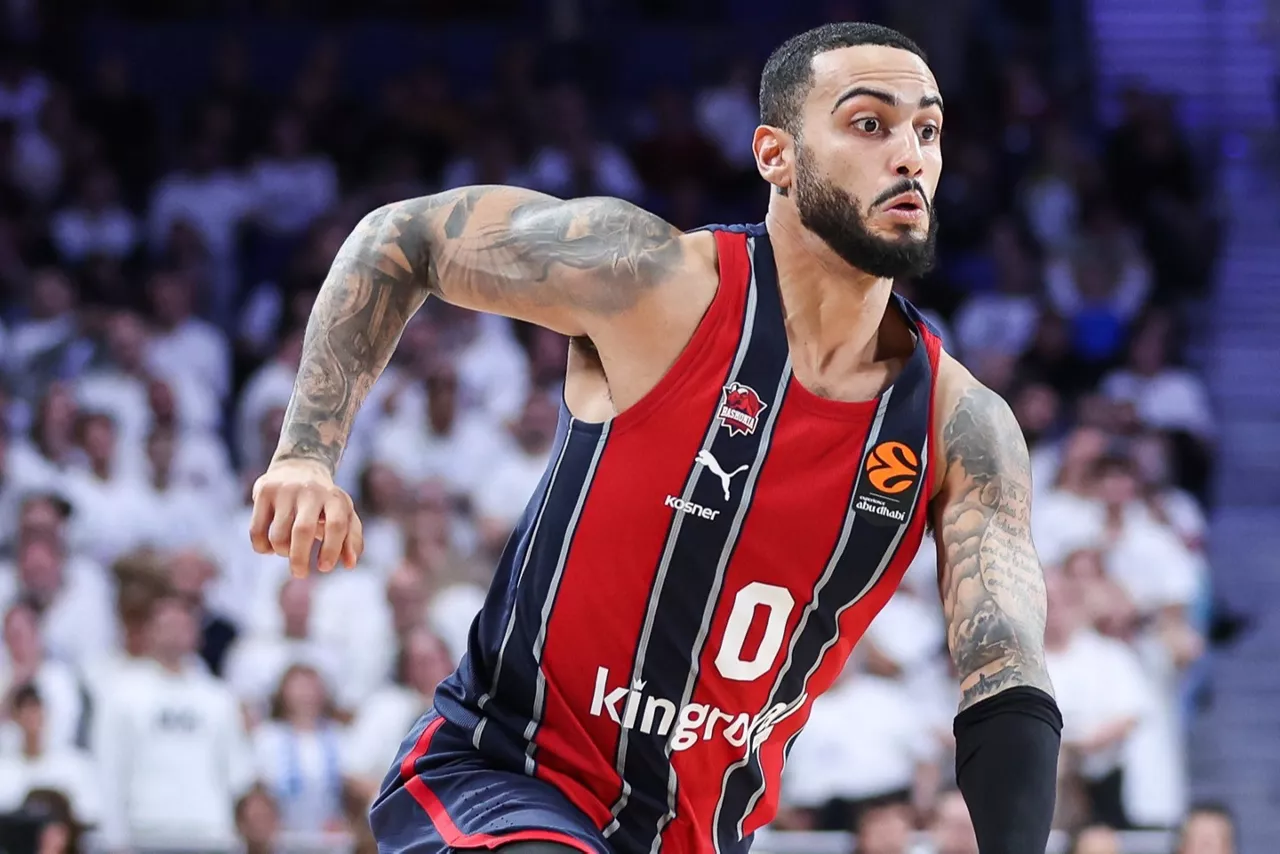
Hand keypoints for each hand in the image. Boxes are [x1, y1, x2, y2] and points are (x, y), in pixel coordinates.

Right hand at [249, 459, 363, 576]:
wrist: (299, 467)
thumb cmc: (325, 502)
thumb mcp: (344, 515)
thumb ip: (351, 540)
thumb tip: (350, 564)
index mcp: (335, 498)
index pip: (336, 525)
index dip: (332, 550)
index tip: (324, 568)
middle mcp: (311, 491)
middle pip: (303, 531)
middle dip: (300, 559)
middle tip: (300, 574)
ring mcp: (286, 490)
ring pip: (278, 535)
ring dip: (282, 552)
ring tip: (288, 551)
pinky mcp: (264, 492)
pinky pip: (257, 531)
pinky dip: (263, 548)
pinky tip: (270, 548)